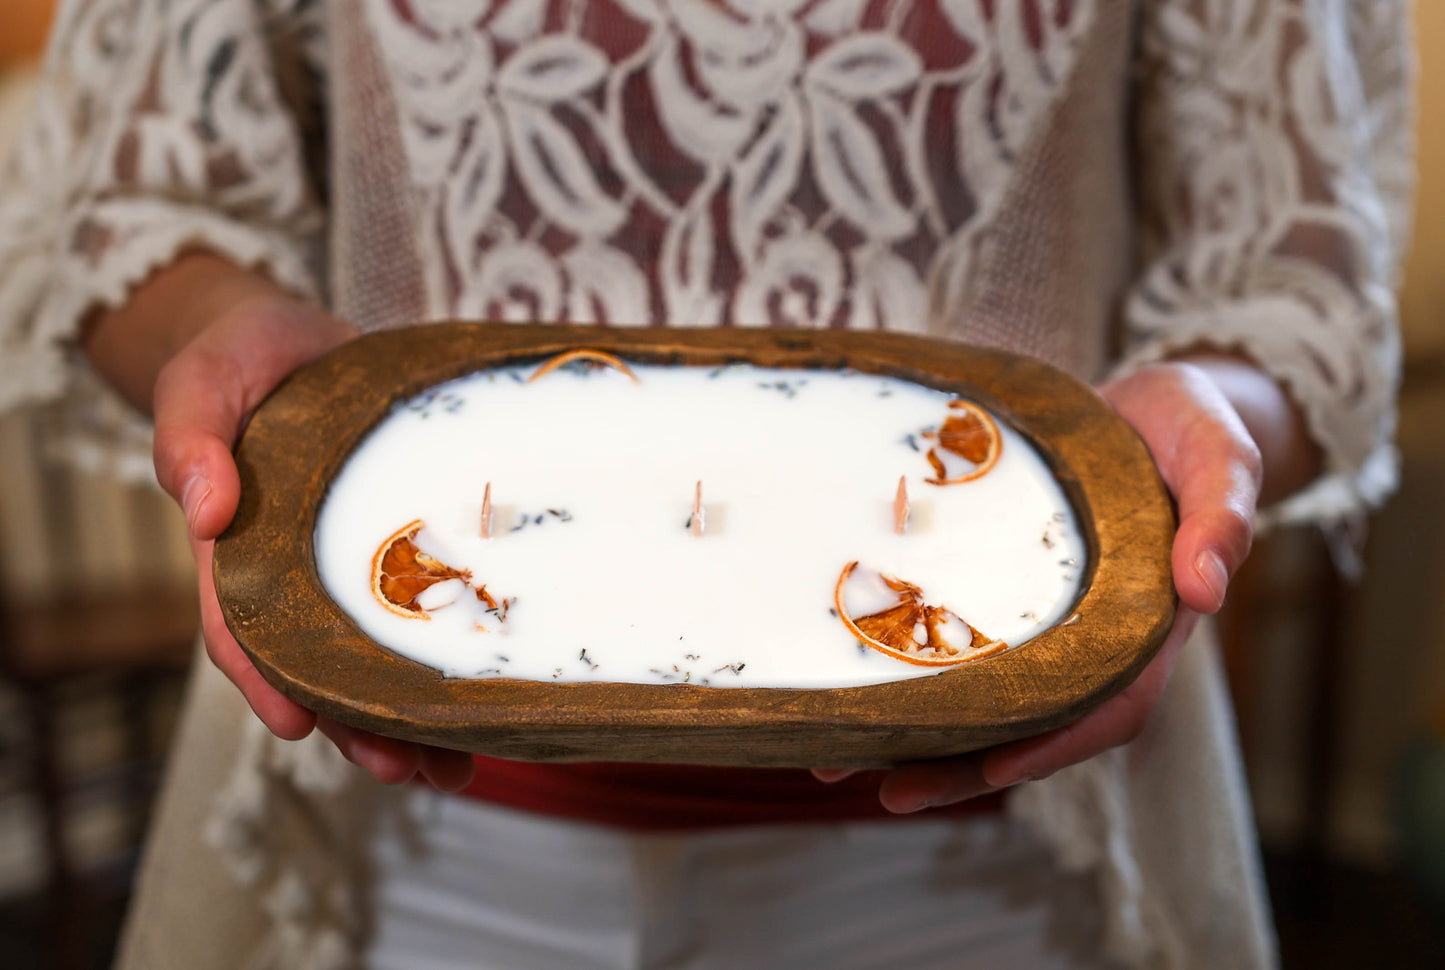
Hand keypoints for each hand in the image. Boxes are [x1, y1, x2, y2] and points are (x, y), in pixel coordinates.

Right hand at [87, 256, 474, 791]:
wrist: (296, 338)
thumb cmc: (237, 361)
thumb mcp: (199, 383)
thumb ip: (188, 438)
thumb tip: (205, 510)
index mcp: (237, 552)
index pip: (239, 628)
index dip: (265, 678)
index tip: (294, 724)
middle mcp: (295, 573)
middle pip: (318, 666)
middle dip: (356, 724)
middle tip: (403, 770)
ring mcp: (352, 564)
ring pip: (375, 655)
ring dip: (409, 716)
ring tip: (454, 767)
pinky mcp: (406, 543)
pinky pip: (426, 605)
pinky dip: (452, 654)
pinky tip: (491, 697)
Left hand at [817, 360, 1272, 811]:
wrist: (1145, 405)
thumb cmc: (1190, 430)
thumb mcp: (1218, 455)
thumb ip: (1222, 514)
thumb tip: (1206, 590)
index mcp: (1150, 624)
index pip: (1114, 705)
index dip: (1061, 741)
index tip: (1001, 769)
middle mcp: (1095, 640)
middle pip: (1035, 724)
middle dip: (966, 765)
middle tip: (893, 792)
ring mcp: (1047, 625)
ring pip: (989, 701)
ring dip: (924, 739)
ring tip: (844, 763)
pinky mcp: (1005, 599)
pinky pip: (961, 650)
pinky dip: (913, 677)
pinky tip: (854, 688)